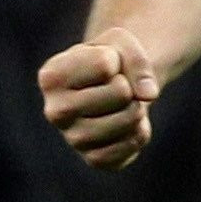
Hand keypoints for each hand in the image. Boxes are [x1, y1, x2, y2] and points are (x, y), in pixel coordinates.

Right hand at [39, 27, 160, 169]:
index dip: (117, 59)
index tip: (105, 64)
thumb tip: (149, 95)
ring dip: (138, 108)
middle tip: (117, 87)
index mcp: (51, 76)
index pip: (105, 64)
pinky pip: (131, 145)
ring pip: (128, 121)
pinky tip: (127, 125)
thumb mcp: (121, 43)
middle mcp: (55, 111)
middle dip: (130, 85)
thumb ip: (138, 60)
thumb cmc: (110, 60)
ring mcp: (72, 138)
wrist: (111, 86)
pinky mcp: (93, 158)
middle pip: (121, 93)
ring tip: (123, 104)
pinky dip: (139, 132)